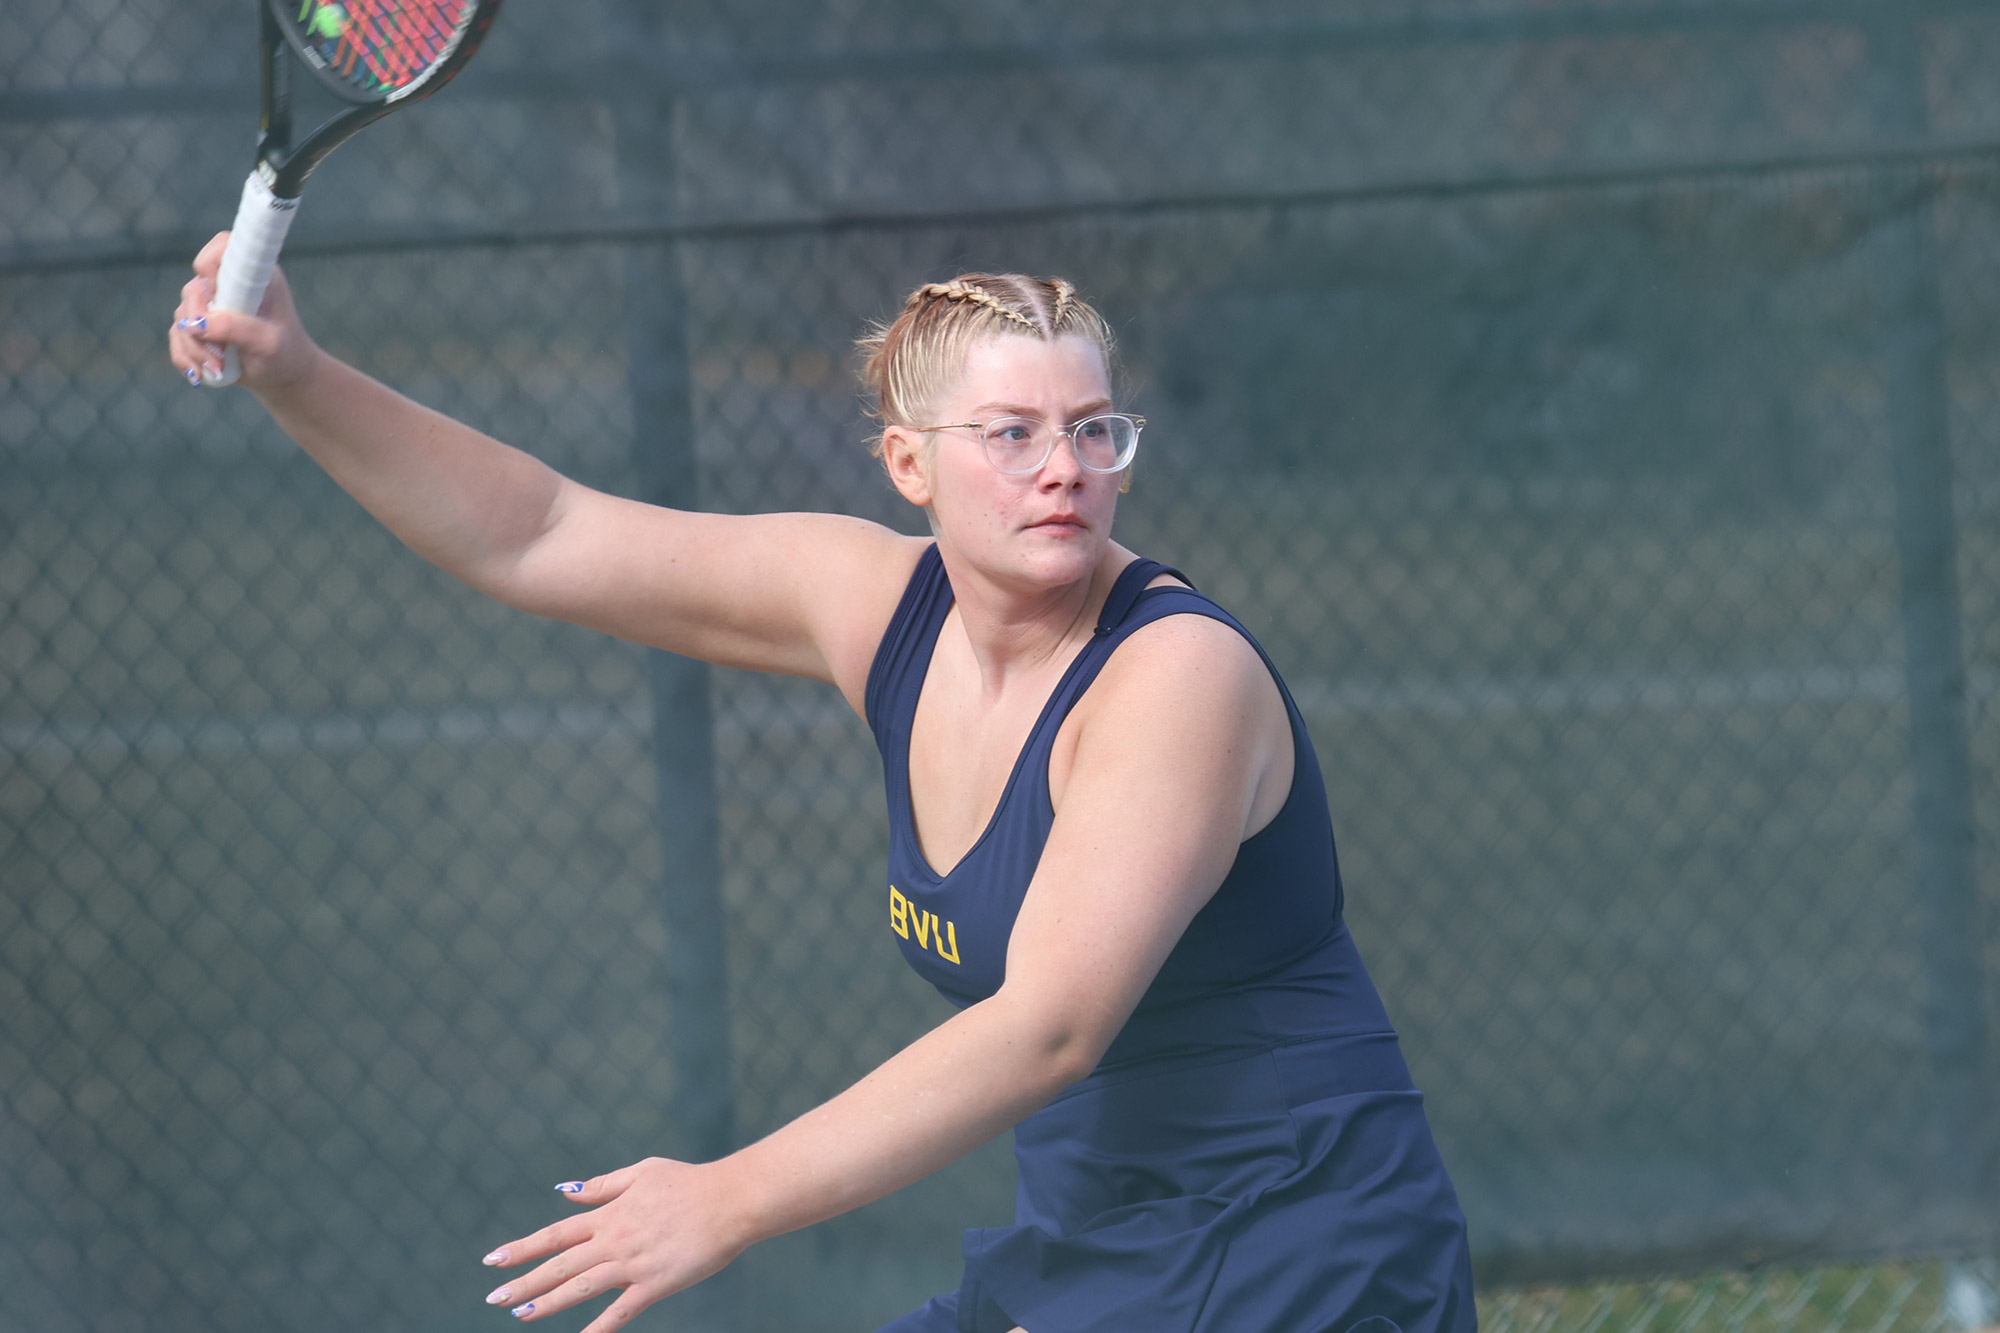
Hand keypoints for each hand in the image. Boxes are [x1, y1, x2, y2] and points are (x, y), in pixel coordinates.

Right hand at [167, 231, 318, 390]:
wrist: (282, 377)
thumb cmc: (284, 355)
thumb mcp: (267, 343)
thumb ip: (236, 328)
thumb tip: (196, 323)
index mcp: (254, 275)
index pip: (224, 246)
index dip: (210, 264)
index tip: (216, 292)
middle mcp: (229, 283)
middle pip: (193, 290)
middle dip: (199, 328)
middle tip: (218, 359)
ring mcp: (211, 302)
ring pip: (183, 317)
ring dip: (195, 349)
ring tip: (219, 370)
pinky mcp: (199, 323)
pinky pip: (177, 335)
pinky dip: (186, 357)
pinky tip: (203, 374)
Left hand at [479, 1157, 753, 1331]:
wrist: (731, 1199)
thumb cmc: (690, 1182)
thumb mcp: (643, 1172)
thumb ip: (603, 1186)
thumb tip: (566, 1191)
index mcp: (610, 1214)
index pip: (556, 1234)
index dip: (523, 1248)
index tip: (493, 1260)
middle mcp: (614, 1240)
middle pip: (560, 1264)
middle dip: (524, 1282)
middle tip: (494, 1298)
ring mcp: (633, 1264)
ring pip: (580, 1288)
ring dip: (548, 1302)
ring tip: (521, 1314)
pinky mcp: (655, 1284)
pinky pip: (621, 1312)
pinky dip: (598, 1329)